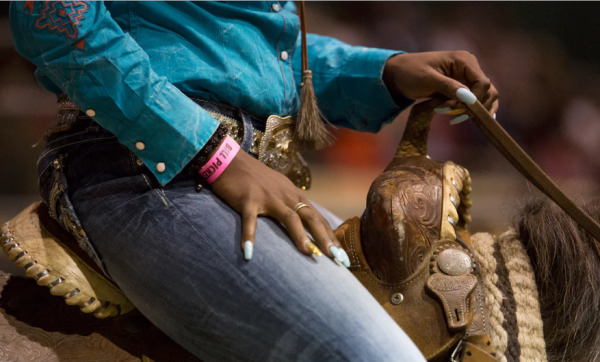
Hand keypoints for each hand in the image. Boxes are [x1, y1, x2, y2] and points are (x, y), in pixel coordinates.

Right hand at [211, 150, 349, 265]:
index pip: (317, 217)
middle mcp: (285, 196)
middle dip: (326, 238)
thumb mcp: (278, 189)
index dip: (331, 236)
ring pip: (289, 217)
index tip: (342, 254)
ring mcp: (268, 197)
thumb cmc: (253, 178)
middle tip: (337, 258)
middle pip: (311, 218)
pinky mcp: (248, 200)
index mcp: (294, 195)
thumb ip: (290, 203)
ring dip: (300, 236)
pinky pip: (250, 220)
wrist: (229, 160)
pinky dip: (249, 237)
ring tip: (309, 254)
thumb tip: (304, 222)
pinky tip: (248, 253)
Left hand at [383, 51, 498, 114]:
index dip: (475, 100)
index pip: (483, 83)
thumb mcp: (427, 79)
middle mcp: (470, 68)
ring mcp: (467, 78)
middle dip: (473, 107)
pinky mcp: (463, 88)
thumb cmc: (410, 73)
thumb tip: (470, 98)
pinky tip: (455, 118)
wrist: (398, 76)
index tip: (458, 110)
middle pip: (488, 92)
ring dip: (470, 111)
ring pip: (484, 99)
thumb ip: (449, 87)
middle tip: (452, 116)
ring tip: (450, 117)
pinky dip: (467, 112)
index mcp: (464, 60)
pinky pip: (474, 102)